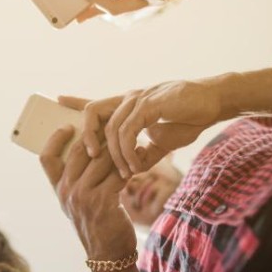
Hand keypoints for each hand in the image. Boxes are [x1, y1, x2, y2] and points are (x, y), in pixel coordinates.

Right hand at [40, 127, 134, 259]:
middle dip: (97, 136)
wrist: (107, 256)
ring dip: (118, 148)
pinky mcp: (102, 202)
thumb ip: (79, 179)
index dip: (54, 139)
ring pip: (100, 159)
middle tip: (113, 126)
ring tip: (132, 139)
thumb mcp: (78, 202)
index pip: (46, 158)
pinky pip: (117, 174)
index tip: (68, 126)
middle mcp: (66, 191)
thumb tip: (93, 148)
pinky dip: (131, 164)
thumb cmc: (96, 225)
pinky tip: (141, 158)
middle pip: (78, 150)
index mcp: (58, 189)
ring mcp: (82, 196)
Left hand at [59, 79, 221, 177]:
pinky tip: (135, 162)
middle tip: (93, 158)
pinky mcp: (150, 104)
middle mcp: (127, 99)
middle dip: (87, 136)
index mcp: (127, 105)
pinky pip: (129, 129)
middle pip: (92, 112)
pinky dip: (129, 149)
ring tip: (125, 171)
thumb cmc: (187, 118)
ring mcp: (138, 99)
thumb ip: (144, 151)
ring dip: (115, 154)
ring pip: (111, 126)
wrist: (213, 102)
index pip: (95, 104)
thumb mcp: (161, 140)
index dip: (75, 101)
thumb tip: (133, 167)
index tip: (58, 100)